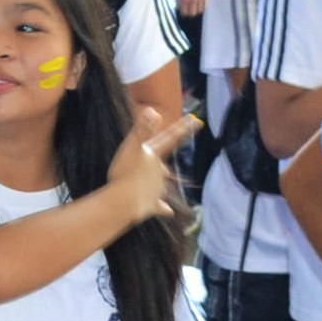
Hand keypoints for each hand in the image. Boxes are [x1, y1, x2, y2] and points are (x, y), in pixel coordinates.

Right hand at [105, 106, 200, 223]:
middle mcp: (160, 172)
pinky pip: (161, 207)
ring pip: (161, 185)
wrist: (124, 202)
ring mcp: (158, 190)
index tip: (197, 121)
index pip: (171, 138)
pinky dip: (163, 208)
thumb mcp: (130, 148)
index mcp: (154, 156)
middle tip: (140, 166)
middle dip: (158, 166)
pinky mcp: (153, 206)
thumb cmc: (125, 173)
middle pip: (162, 166)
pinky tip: (167, 211)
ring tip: (142, 186)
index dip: (183, 128)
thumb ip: (142, 129)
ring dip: (157, 185)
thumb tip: (153, 110)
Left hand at [176, 0, 208, 19]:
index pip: (184, 12)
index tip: (184, 14)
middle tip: (190, 12)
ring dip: (197, 11)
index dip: (184, 14)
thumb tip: (179, 9)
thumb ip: (178, 0)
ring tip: (195, 8)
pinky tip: (200, 4)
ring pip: (199, 11)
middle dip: (190, 14)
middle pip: (192, 14)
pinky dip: (202, 7)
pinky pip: (205, 6)